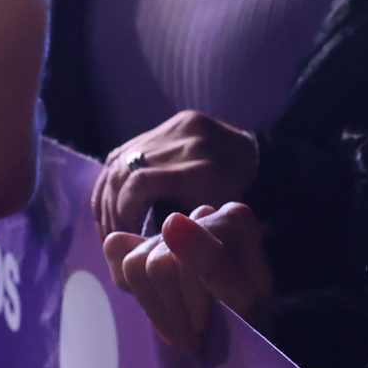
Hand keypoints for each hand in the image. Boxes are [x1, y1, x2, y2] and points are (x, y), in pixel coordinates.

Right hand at [95, 111, 259, 236]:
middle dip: (110, 206)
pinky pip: (128, 148)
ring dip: (106, 192)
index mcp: (201, 170)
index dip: (123, 212)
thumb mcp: (211, 226)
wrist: (261, 162)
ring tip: (108, 219)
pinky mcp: (173, 122)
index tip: (125, 237)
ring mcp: (178, 127)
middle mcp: (187, 141)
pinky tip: (112, 198)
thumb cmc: (239, 205)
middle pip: (125, 169)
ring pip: (121, 158)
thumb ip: (174, 233)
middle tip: (111, 233)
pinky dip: (114, 176)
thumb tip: (131, 245)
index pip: (140, 183)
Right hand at [102, 205, 271, 353]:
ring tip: (182, 334)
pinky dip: (134, 289)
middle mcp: (203, 214)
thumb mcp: (246, 303)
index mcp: (234, 219)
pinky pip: (116, 253)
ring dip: (156, 309)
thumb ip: (213, 263)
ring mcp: (173, 227)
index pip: (187, 258)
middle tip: (193, 340)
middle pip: (157, 263)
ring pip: (135, 264)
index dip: (190, 300)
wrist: (244, 334)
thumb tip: (172, 222)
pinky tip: (161, 307)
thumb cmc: (253, 320)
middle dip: (172, 310)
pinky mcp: (146, 240)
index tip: (204, 329)